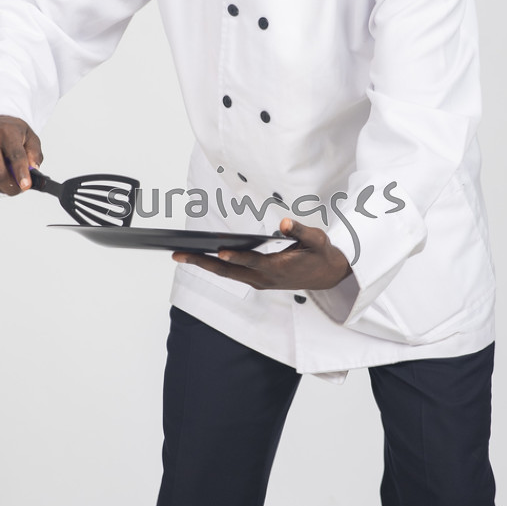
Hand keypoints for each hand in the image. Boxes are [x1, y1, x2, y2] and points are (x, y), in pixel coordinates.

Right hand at [0, 115, 43, 194]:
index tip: (26, 186)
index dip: (21, 172)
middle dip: (12, 187)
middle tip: (22, 189)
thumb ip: (35, 153)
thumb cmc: (11, 131)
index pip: (15, 155)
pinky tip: (2, 175)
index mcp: (7, 132)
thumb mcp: (30, 136)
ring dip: (6, 186)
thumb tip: (33, 170)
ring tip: (14, 180)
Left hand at [172, 217, 351, 290]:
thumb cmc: (320, 254)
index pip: (252, 261)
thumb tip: (285, 223)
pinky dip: (215, 267)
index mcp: (278, 267)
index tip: (220, 252)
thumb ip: (300, 231)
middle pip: (228, 272)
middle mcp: (264, 277)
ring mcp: (259, 281)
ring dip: (204, 265)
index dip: (236, 257)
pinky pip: (232, 275)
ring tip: (182, 255)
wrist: (328, 276)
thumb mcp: (316, 239)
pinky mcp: (258, 281)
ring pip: (227, 275)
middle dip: (202, 263)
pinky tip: (202, 257)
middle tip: (178, 255)